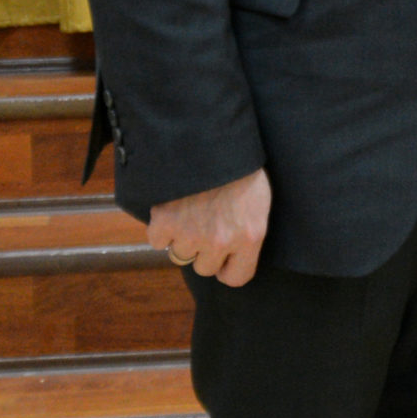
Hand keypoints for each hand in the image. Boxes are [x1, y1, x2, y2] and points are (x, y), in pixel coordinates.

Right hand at [147, 167, 270, 287]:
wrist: (211, 139)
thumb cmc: (240, 167)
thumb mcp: (258, 201)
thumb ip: (248, 233)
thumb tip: (235, 257)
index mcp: (249, 236)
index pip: (236, 278)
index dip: (228, 268)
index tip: (224, 259)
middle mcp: (220, 241)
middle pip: (205, 268)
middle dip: (204, 250)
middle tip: (206, 223)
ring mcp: (191, 233)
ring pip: (181, 256)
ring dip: (183, 238)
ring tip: (192, 210)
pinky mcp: (165, 222)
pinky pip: (158, 240)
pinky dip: (161, 227)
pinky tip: (173, 207)